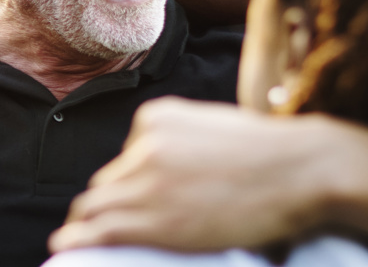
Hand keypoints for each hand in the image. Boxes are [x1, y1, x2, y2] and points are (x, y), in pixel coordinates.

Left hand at [50, 98, 359, 253]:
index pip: (126, 158)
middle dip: (107, 207)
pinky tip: (64, 249)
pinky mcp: (151, 216)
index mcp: (156, 118)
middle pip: (109, 183)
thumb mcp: (217, 131)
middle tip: (97, 230)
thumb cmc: (276, 156)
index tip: (136, 204)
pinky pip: (100, 230)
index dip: (129, 185)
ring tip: (72, 244)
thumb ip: (187, 146)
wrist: (304, 169)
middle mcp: (143, 145)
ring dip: (84, 227)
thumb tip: (176, 177)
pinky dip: (78, 241)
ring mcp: (145, 180)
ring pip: (96, 206)